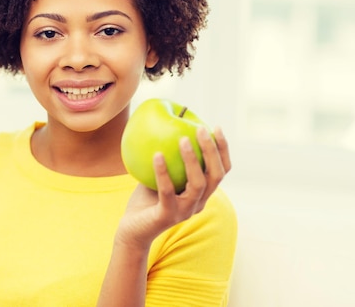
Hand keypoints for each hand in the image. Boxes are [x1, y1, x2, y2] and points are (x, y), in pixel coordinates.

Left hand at [115, 126, 231, 249]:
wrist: (132, 230)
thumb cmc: (146, 199)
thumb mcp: (159, 174)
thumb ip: (169, 156)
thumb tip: (168, 124)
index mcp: (201, 193)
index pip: (221, 171)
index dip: (222, 149)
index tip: (214, 127)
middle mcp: (198, 203)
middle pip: (215, 176)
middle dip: (212, 151)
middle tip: (200, 129)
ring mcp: (184, 212)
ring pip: (198, 184)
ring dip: (192, 160)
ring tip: (182, 139)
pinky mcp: (166, 216)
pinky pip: (167, 193)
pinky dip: (163, 172)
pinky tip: (157, 155)